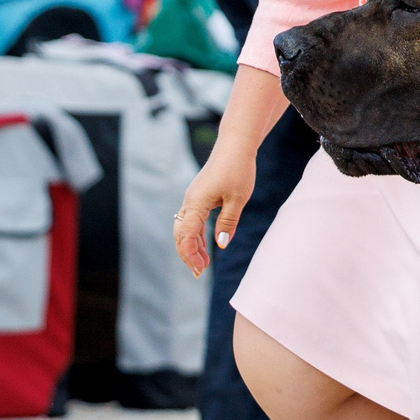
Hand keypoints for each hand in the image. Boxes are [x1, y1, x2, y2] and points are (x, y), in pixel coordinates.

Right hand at [173, 138, 257, 278]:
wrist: (235, 146)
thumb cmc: (238, 170)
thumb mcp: (237, 199)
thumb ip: (227, 222)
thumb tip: (220, 245)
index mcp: (196, 202)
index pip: (187, 235)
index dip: (191, 254)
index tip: (200, 270)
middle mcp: (190, 201)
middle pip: (181, 234)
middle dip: (188, 254)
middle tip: (199, 273)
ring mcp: (192, 199)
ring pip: (185, 228)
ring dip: (192, 247)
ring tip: (203, 265)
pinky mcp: (198, 197)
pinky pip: (193, 221)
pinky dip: (197, 235)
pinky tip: (205, 247)